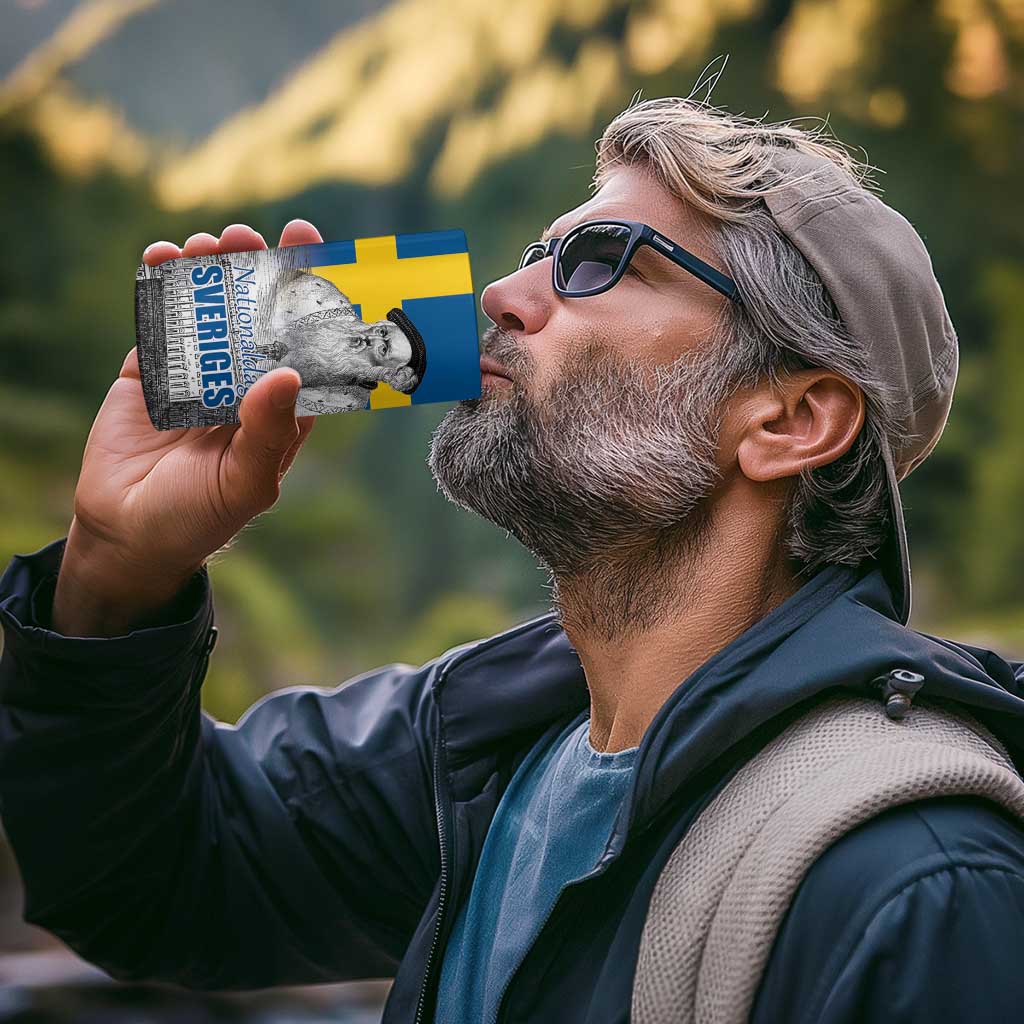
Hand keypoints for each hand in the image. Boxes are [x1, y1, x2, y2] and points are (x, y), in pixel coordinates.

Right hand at [52, 220, 323, 635]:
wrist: (127, 534)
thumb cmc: (199, 517)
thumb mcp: (245, 483)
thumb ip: (268, 432)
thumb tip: (288, 374)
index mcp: (280, 408)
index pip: (305, 346)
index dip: (312, 300)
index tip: (315, 252)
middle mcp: (244, 383)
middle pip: (258, 315)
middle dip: (257, 271)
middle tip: (250, 237)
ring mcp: (198, 372)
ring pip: (211, 308)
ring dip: (211, 270)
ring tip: (209, 243)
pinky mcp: (152, 370)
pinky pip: (160, 319)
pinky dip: (161, 285)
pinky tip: (163, 258)